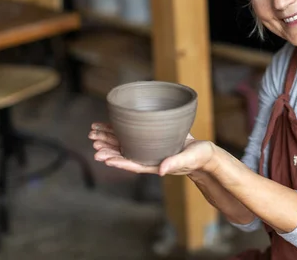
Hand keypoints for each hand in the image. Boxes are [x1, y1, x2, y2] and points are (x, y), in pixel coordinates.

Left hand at [88, 123, 215, 175]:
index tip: (104, 158)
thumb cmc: (198, 158)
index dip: (118, 161)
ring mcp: (149, 149)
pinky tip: (110, 125)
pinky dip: (120, 131)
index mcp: (155, 165)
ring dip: (109, 139)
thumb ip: (175, 163)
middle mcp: (149, 157)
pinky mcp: (152, 140)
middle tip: (93, 141)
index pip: (133, 164)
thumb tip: (161, 170)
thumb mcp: (188, 159)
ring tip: (94, 133)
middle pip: (124, 154)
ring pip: (124, 144)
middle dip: (108, 148)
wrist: (203, 154)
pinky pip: (132, 136)